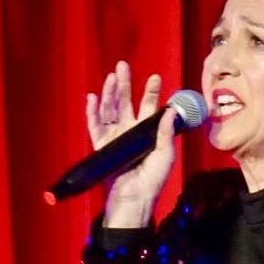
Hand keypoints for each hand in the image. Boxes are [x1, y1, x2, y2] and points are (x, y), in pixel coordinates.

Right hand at [88, 61, 176, 227]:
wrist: (135, 198)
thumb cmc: (153, 180)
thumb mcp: (166, 155)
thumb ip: (166, 133)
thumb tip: (171, 111)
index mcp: (146, 131)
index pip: (148, 107)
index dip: (151, 92)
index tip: (155, 77)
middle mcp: (129, 130)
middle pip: (125, 102)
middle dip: (125, 84)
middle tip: (123, 65)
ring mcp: (114, 136)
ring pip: (109, 109)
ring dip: (109, 93)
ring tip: (111, 78)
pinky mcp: (102, 146)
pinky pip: (95, 125)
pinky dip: (92, 112)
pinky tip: (93, 97)